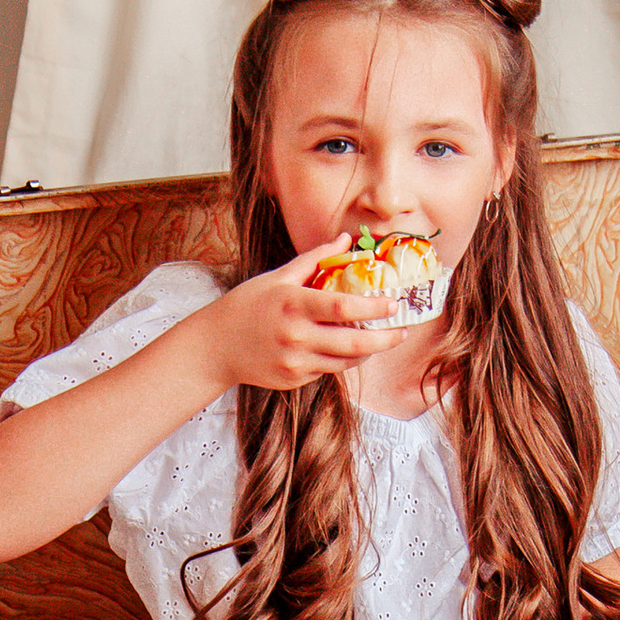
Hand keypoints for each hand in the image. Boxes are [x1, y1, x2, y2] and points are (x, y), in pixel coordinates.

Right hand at [203, 240, 391, 394]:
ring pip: (345, 361)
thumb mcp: (277, 277)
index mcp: (293, 304)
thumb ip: (314, 259)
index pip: (342, 306)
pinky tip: (344, 348)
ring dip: (367, 352)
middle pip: (353, 343)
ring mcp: (295, 362)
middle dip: (385, 339)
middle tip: (403, 332)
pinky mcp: (293, 379)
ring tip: (380, 340)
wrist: (215, 346)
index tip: (393, 304)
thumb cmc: (248, 305)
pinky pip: (327, 370)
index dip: (373, 307)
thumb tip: (346, 239)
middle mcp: (295, 336)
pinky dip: (341, 359)